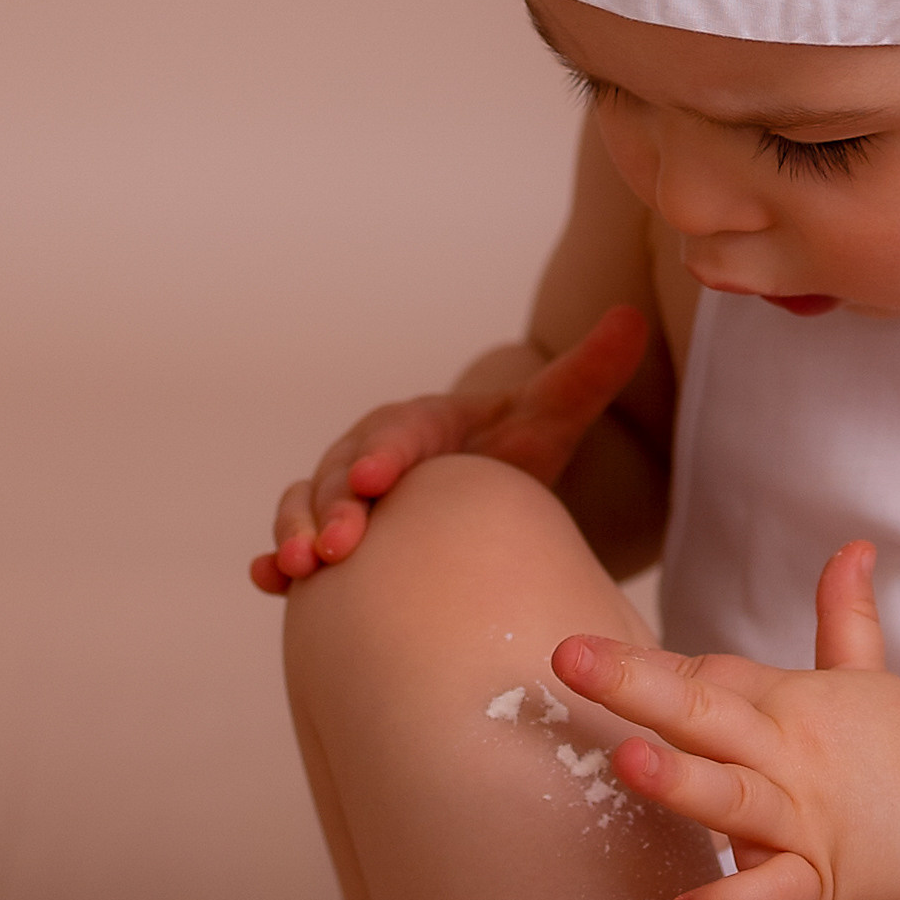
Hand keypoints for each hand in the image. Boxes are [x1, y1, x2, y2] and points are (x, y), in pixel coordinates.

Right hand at [251, 304, 649, 592]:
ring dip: (295, 533)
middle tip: (337, 546)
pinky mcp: (332, 532)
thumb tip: (632, 318)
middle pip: (342, 476)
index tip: (376, 479)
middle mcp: (370, 452)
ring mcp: (342, 493)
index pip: (398, 436)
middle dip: (334, 508)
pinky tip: (267, 581)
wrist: (481, 487)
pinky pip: (293, 542)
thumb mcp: (552, 415)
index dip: (383, 455)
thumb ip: (587, 374)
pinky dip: (274, 561)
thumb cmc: (513, 450)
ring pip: (306, 506)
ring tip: (297, 567)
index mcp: (420, 423)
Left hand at [554, 542, 899, 899]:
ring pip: (733, 797)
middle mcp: (790, 755)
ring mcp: (804, 821)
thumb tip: (853, 548)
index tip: (583, 655)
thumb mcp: (872, 676)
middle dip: (636, 686)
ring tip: (630, 761)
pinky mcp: (822, 883)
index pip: (707, 678)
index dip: (647, 668)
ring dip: (681, 781)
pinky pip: (770, 893)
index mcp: (792, 704)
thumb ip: (845, 615)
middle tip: (571, 658)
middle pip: (706, 715)